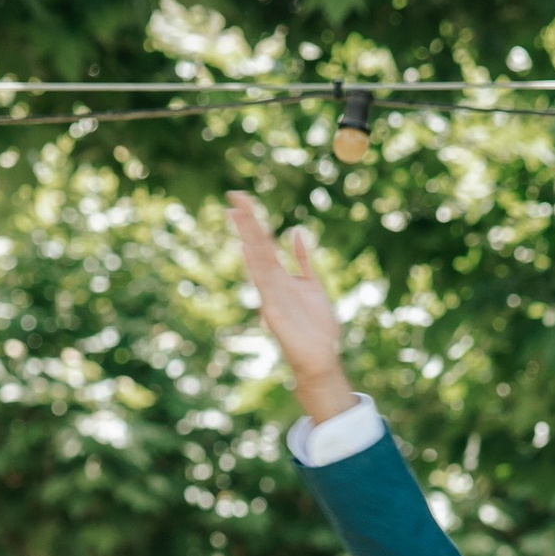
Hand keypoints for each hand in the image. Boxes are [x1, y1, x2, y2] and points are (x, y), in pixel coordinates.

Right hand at [228, 190, 356, 424]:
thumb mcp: (313, 285)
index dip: (255, 221)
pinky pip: (264, 284)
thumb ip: (304, 260)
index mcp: (282, 277)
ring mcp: (271, 296)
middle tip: (233, 195)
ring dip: (248, 236)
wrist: (321, 359)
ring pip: (258, 259)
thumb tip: (296, 231)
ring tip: (236, 213)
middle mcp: (273, 284)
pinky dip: (255, 266)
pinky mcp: (274, 310)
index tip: (242, 199)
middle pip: (257, 246)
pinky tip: (246, 248)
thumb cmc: (317, 327)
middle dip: (247, 221)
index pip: (264, 243)